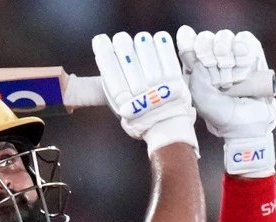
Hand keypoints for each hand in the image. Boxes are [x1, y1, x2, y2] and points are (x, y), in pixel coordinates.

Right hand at [92, 30, 197, 156]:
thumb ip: (112, 89)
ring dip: (141, 41)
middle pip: (125, 55)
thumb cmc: (141, 117)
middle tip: (121, 40)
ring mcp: (159, 85)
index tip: (101, 40)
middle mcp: (140, 92)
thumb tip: (103, 60)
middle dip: (121, 42)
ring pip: (145, 50)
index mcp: (123, 101)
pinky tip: (157, 39)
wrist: (168, 128)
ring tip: (140, 41)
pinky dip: (162, 43)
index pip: (109, 69)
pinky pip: (167, 54)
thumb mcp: (120, 109)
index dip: (103, 51)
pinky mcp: (175, 80)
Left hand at [177, 26, 275, 176]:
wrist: (251, 125)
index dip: (187, 41)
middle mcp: (213, 62)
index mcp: (196, 72)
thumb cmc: (224, 117)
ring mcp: (232, 57)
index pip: (187, 47)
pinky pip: (245, 38)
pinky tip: (243, 59)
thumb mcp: (203, 101)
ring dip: (225, 49)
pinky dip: (242, 45)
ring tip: (230, 69)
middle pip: (205, 39)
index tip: (188, 40)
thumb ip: (196, 80)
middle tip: (212, 62)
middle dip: (207, 48)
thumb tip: (197, 61)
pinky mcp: (252, 55)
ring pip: (224, 36)